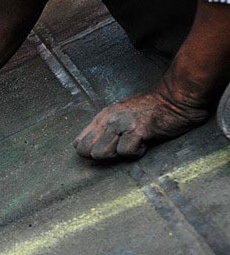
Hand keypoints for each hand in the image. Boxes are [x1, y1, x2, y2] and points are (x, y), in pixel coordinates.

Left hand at [73, 90, 209, 159]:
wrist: (175, 99)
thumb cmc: (152, 110)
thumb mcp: (121, 115)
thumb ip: (107, 128)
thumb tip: (92, 149)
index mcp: (102, 117)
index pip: (78, 143)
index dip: (92, 151)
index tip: (109, 149)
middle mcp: (107, 119)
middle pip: (85, 150)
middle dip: (102, 155)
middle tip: (121, 148)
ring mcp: (120, 124)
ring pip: (100, 153)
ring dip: (118, 154)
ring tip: (134, 143)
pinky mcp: (136, 130)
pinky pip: (126, 152)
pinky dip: (138, 153)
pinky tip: (146, 142)